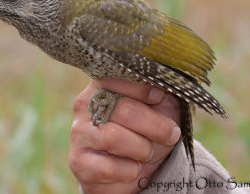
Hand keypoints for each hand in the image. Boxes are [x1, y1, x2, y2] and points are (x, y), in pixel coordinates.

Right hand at [68, 79, 180, 193]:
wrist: (132, 170)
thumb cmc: (145, 132)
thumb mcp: (158, 107)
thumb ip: (160, 94)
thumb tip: (163, 87)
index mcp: (101, 87)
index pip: (116, 78)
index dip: (142, 89)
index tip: (159, 98)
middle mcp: (84, 107)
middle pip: (123, 110)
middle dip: (155, 126)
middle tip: (170, 134)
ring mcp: (79, 134)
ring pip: (114, 138)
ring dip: (143, 149)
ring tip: (148, 152)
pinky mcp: (79, 162)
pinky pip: (109, 167)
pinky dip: (130, 171)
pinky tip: (132, 168)